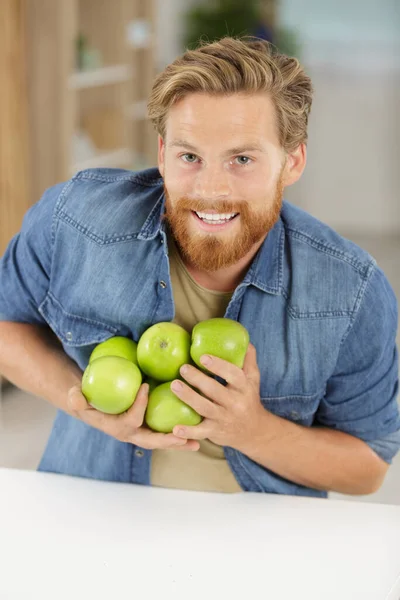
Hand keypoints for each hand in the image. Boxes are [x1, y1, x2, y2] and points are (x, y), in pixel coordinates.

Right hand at [67, 383, 199, 450]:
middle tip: (184, 437)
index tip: (146, 386)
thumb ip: (77, 398)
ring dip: (180, 442)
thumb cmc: (88, 402)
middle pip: (152, 440)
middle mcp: (131, 435)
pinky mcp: (149, 431)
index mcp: (117, 427)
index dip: (138, 405)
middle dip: (168, 440)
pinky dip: (180, 435)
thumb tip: (75, 393)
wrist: (93, 411)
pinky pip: (166, 434)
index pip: (130, 419)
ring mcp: (141, 435)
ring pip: (162, 442)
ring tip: (198, 441)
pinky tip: (198, 430)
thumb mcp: (79, 399)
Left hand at [169, 343, 265, 450]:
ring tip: (173, 385)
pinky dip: (188, 432)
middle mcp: (235, 403)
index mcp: (244, 387)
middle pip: (215, 390)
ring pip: (204, 408)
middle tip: (182, 368)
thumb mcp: (253, 378)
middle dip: (197, 379)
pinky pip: (200, 432)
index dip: (218, 366)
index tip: (203, 357)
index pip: (233, 375)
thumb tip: (243, 338)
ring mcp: (224, 418)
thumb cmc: (248, 398)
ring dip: (188, 397)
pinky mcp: (215, 432)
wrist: (254, 431)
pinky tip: (174, 429)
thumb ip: (248, 358)